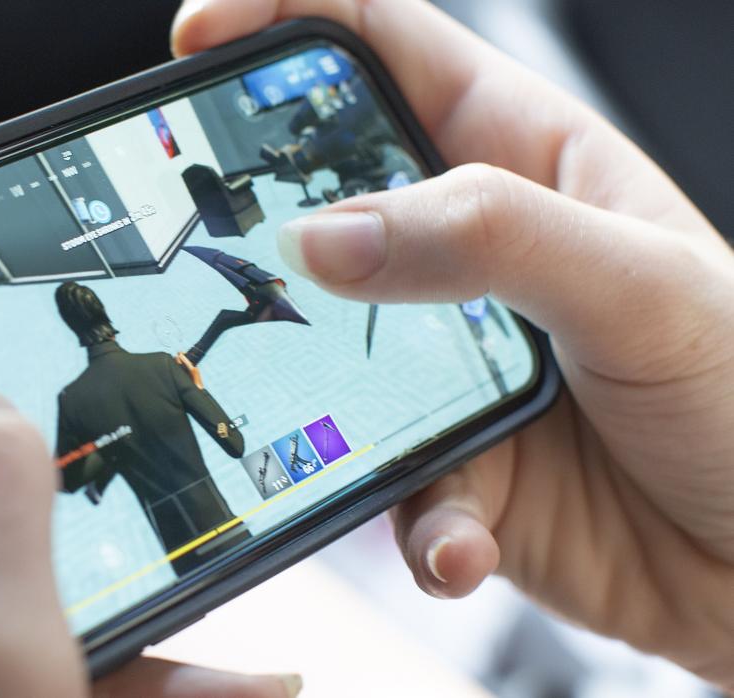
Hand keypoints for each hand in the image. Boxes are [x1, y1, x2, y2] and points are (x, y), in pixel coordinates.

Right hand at [174, 0, 733, 687]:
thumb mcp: (642, 285)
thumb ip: (486, 238)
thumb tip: (324, 233)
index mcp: (526, 164)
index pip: (388, 52)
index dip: (289, 20)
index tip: (200, 37)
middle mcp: (471, 258)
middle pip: (325, 201)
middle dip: (261, 221)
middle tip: (212, 245)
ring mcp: (448, 364)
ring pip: (326, 358)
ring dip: (322, 406)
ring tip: (357, 435)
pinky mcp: (448, 463)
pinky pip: (382, 484)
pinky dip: (412, 523)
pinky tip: (463, 538)